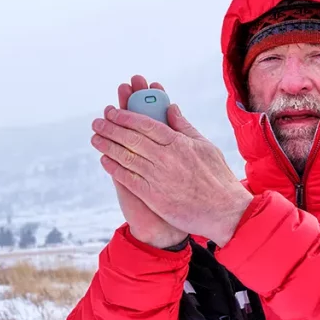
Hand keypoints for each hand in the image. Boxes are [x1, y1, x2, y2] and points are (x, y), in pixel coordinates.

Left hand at [91, 75, 252, 246]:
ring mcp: (158, 177)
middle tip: (97, 121)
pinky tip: (104, 160)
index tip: (112, 111)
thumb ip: (184, 126)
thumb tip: (171, 107)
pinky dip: (114, 168)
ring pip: (126, 157)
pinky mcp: (153, 196)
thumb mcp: (205, 146)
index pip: (146, 124)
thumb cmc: (217, 178)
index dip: (126, 116)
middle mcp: (166, 158)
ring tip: (95, 137)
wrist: (224, 212)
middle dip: (111, 128)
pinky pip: (128, 178)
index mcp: (179, 143)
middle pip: (131, 138)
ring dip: (108, 146)